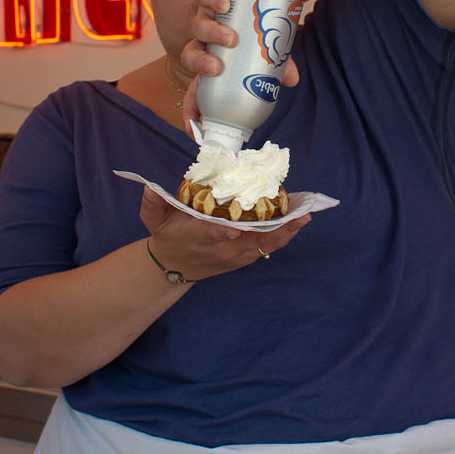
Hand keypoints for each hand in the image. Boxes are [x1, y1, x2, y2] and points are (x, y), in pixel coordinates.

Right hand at [138, 186, 308, 279]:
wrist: (174, 266)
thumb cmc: (167, 236)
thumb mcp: (154, 220)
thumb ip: (153, 203)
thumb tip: (149, 187)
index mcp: (198, 236)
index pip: (211, 234)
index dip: (223, 232)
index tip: (235, 229)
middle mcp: (220, 249)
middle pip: (250, 240)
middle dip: (275, 227)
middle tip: (298, 212)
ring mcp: (234, 256)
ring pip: (264, 244)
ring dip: (286, 231)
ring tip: (305, 214)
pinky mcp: (243, 258)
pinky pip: (266, 247)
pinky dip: (283, 236)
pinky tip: (298, 222)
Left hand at [179, 0, 299, 130]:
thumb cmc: (264, 34)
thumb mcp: (272, 56)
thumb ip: (279, 68)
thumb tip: (293, 80)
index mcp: (213, 65)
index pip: (196, 90)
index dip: (192, 109)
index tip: (194, 128)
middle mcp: (205, 42)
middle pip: (190, 55)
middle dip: (200, 64)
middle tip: (217, 68)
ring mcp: (207, 18)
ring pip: (198, 27)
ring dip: (211, 34)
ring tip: (231, 38)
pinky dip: (213, 2)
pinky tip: (226, 5)